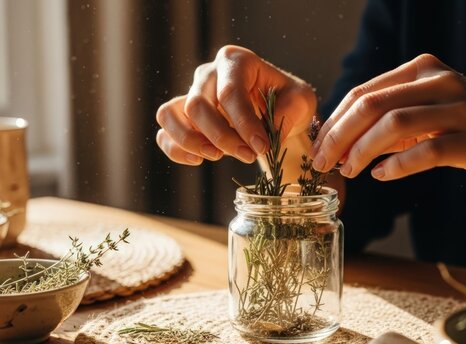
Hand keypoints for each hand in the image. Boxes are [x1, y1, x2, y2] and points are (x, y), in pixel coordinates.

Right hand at [156, 45, 316, 164]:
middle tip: (248, 156)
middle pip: (198, 105)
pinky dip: (176, 149)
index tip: (261, 148)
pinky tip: (199, 160)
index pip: (229, 92)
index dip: (244, 124)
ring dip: (192, 141)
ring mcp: (190, 94)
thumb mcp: (301, 101)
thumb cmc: (287, 101)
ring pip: (170, 114)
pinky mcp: (181, 117)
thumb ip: (290, 111)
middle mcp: (208, 74)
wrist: (277, 111)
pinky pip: (164, 132)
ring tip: (217, 157)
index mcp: (236, 61)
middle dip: (222, 137)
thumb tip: (268, 131)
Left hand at [311, 53, 465, 189]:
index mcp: (423, 70)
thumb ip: (393, 119)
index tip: (318, 146)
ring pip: (394, 124)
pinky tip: (383, 176)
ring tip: (350, 170)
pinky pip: (426, 151)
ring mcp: (461, 109)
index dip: (334, 121)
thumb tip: (344, 140)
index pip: (363, 92)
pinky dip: (398, 165)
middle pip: (371, 105)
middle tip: (323, 162)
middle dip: (338, 135)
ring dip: (363, 150)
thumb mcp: (431, 111)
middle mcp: (440, 82)